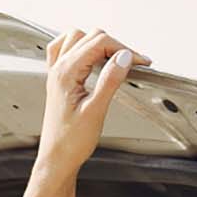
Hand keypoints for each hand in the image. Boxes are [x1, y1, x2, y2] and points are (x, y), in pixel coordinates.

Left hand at [35, 28, 149, 180]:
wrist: (57, 159)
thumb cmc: (71, 142)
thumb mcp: (96, 111)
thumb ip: (110, 81)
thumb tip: (124, 57)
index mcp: (66, 74)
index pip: (99, 43)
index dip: (124, 49)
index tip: (140, 61)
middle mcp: (58, 68)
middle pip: (91, 36)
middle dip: (115, 45)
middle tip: (133, 63)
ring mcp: (56, 73)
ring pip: (77, 37)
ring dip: (98, 42)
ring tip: (115, 59)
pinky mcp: (58, 80)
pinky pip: (63, 49)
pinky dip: (79, 46)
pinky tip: (91, 57)